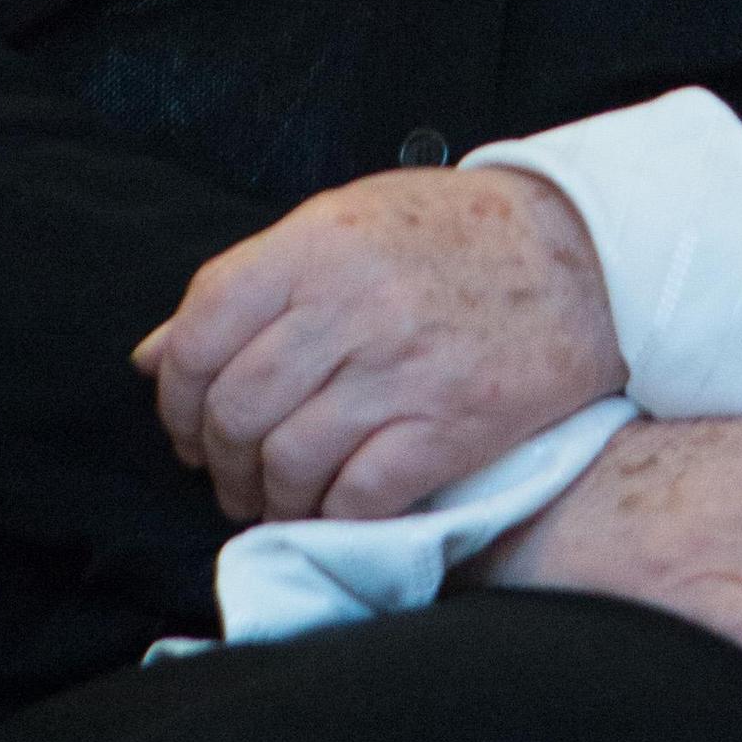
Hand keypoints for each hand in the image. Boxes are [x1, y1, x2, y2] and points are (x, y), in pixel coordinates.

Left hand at [135, 168, 623, 525]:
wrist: (588, 255)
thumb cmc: (455, 236)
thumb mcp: (345, 224)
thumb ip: (251, 285)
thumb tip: (153, 356)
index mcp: (319, 244)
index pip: (201, 328)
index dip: (176, 394)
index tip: (187, 424)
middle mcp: (353, 304)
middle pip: (236, 406)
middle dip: (218, 459)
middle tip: (231, 474)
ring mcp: (403, 369)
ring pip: (287, 461)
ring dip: (268, 497)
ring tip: (278, 498)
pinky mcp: (452, 426)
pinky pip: (358, 497)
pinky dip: (333, 516)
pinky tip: (336, 508)